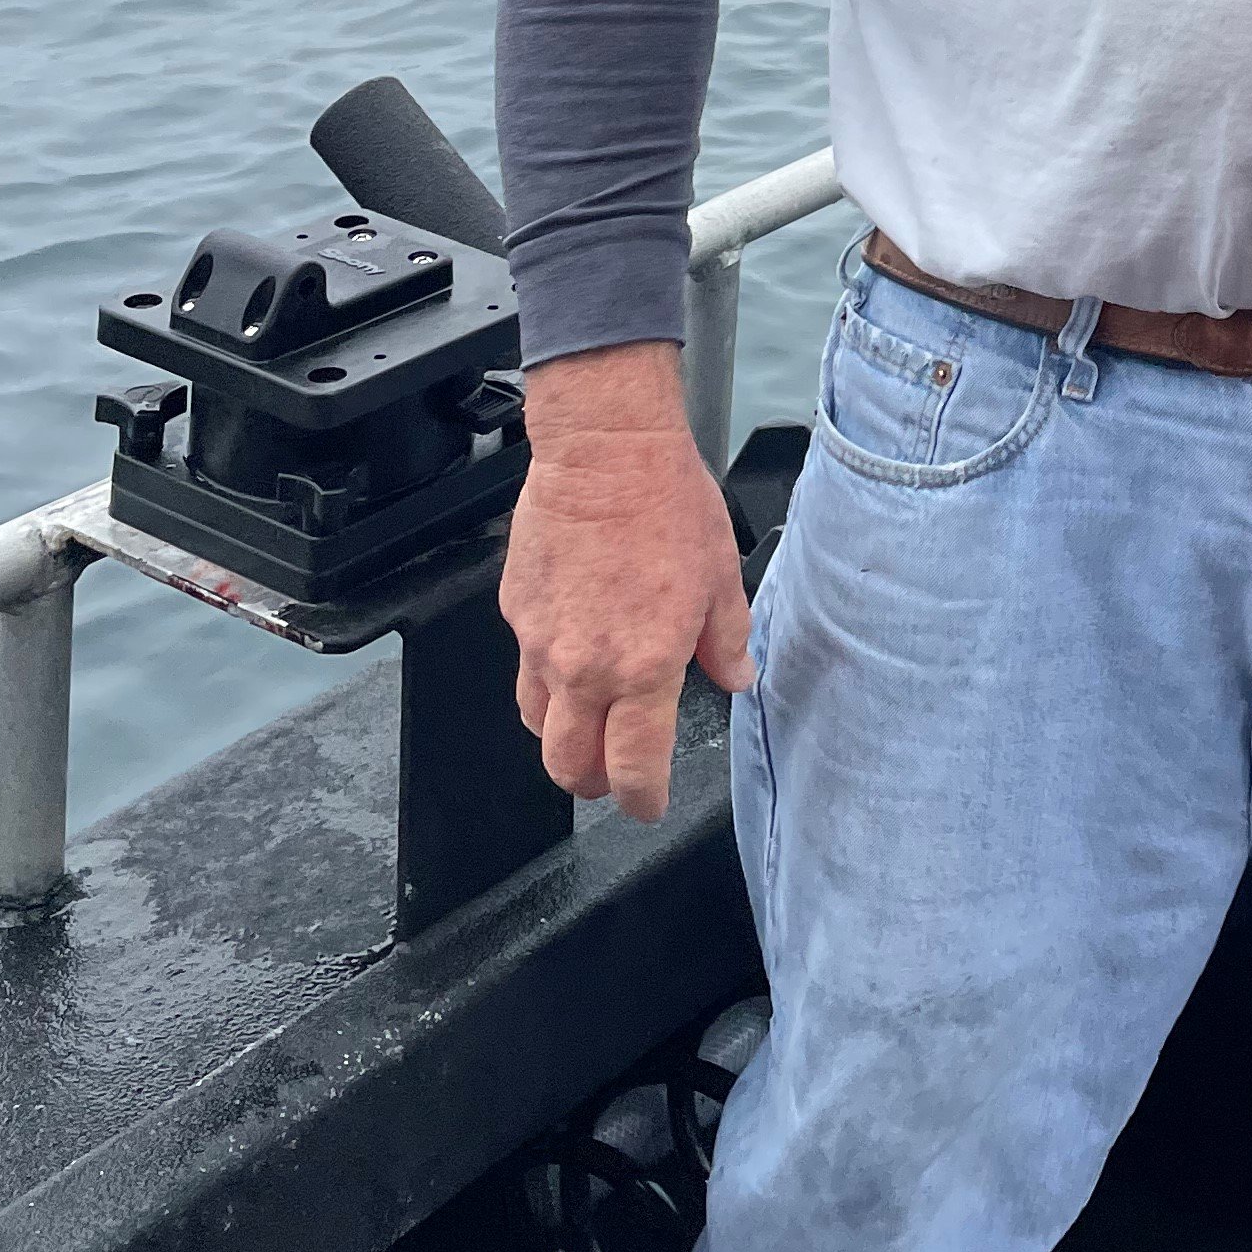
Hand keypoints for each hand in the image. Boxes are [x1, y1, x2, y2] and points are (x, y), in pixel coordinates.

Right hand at [500, 342, 754, 821]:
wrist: (604, 448)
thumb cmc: (665, 500)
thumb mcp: (721, 574)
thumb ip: (726, 641)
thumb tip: (736, 677)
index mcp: (643, 666)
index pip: (633, 767)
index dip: (642, 799)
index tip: (649, 804)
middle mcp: (584, 666)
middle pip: (568, 765)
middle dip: (593, 783)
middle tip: (615, 776)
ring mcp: (540, 642)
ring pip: (537, 723)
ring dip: (563, 737)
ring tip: (590, 725)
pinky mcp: (515, 611)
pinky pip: (525, 665)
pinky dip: (546, 676)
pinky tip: (572, 652)